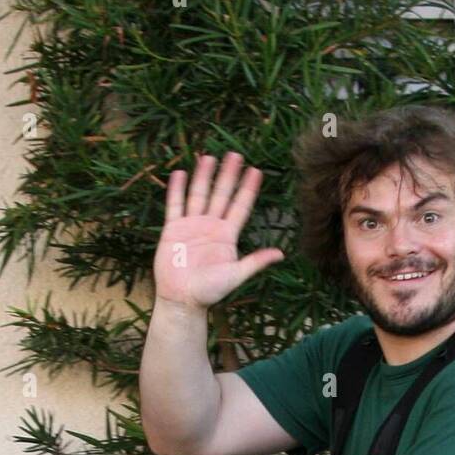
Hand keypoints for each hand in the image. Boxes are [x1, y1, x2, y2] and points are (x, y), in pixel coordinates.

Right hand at [154, 151, 283, 308]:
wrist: (182, 300)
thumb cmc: (210, 292)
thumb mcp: (236, 275)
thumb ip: (255, 262)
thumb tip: (281, 255)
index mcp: (227, 236)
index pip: (240, 206)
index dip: (248, 189)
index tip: (256, 171)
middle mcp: (210, 226)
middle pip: (221, 195)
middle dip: (228, 175)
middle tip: (235, 154)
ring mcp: (191, 226)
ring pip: (199, 195)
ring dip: (204, 176)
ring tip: (209, 157)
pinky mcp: (173, 229)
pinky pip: (175, 205)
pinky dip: (176, 190)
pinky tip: (180, 173)